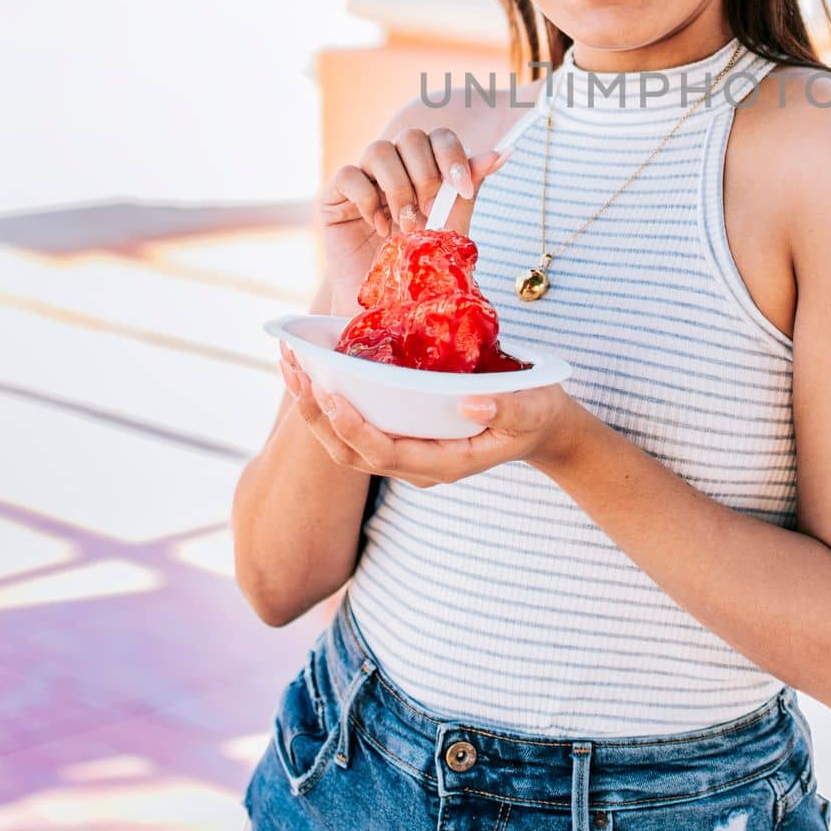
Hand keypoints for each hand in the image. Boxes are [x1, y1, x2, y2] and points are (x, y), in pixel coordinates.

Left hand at [278, 342, 585, 483]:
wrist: (539, 426)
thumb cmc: (537, 415)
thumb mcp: (534, 408)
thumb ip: (508, 408)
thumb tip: (471, 402)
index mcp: (444, 463)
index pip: (384, 454)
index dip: (353, 427)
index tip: (330, 393)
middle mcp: (417, 465)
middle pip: (351, 454)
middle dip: (316, 417)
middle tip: (294, 371)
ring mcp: (408, 452)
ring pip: (347, 443)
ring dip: (314, 408)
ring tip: (292, 366)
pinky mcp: (403, 434)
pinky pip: (358, 425)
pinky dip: (331, 401)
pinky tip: (317, 368)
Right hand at [317, 121, 510, 303]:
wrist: (384, 304)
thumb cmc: (418, 263)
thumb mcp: (451, 223)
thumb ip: (468, 187)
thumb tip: (503, 151)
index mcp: (424, 168)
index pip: (439, 137)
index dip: (453, 156)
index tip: (463, 189)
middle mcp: (394, 167)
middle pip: (411, 137)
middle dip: (426, 176)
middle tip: (429, 213)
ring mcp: (363, 178)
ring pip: (379, 150)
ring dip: (399, 188)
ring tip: (405, 224)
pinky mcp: (334, 196)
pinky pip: (349, 174)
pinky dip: (367, 200)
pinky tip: (379, 228)